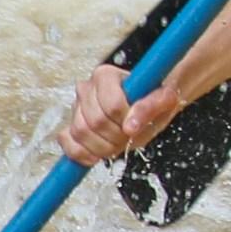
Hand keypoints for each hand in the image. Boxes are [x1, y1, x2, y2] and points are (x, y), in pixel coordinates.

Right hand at [59, 63, 179, 163]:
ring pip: (81, 132)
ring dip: (103, 146)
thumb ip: (150, 107)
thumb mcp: (163, 99)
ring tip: (118, 142)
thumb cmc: (152, 98)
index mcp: (106, 76)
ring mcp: (76, 108)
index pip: (112, 105)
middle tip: (129, 136)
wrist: (146, 103)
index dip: (126, 120)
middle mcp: (87, 89)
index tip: (136, 123)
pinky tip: (98, 155)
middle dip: (116, 135)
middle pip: (96, 121)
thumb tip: (130, 125)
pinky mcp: (70, 126)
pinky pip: (67, 142)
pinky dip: (82, 153)